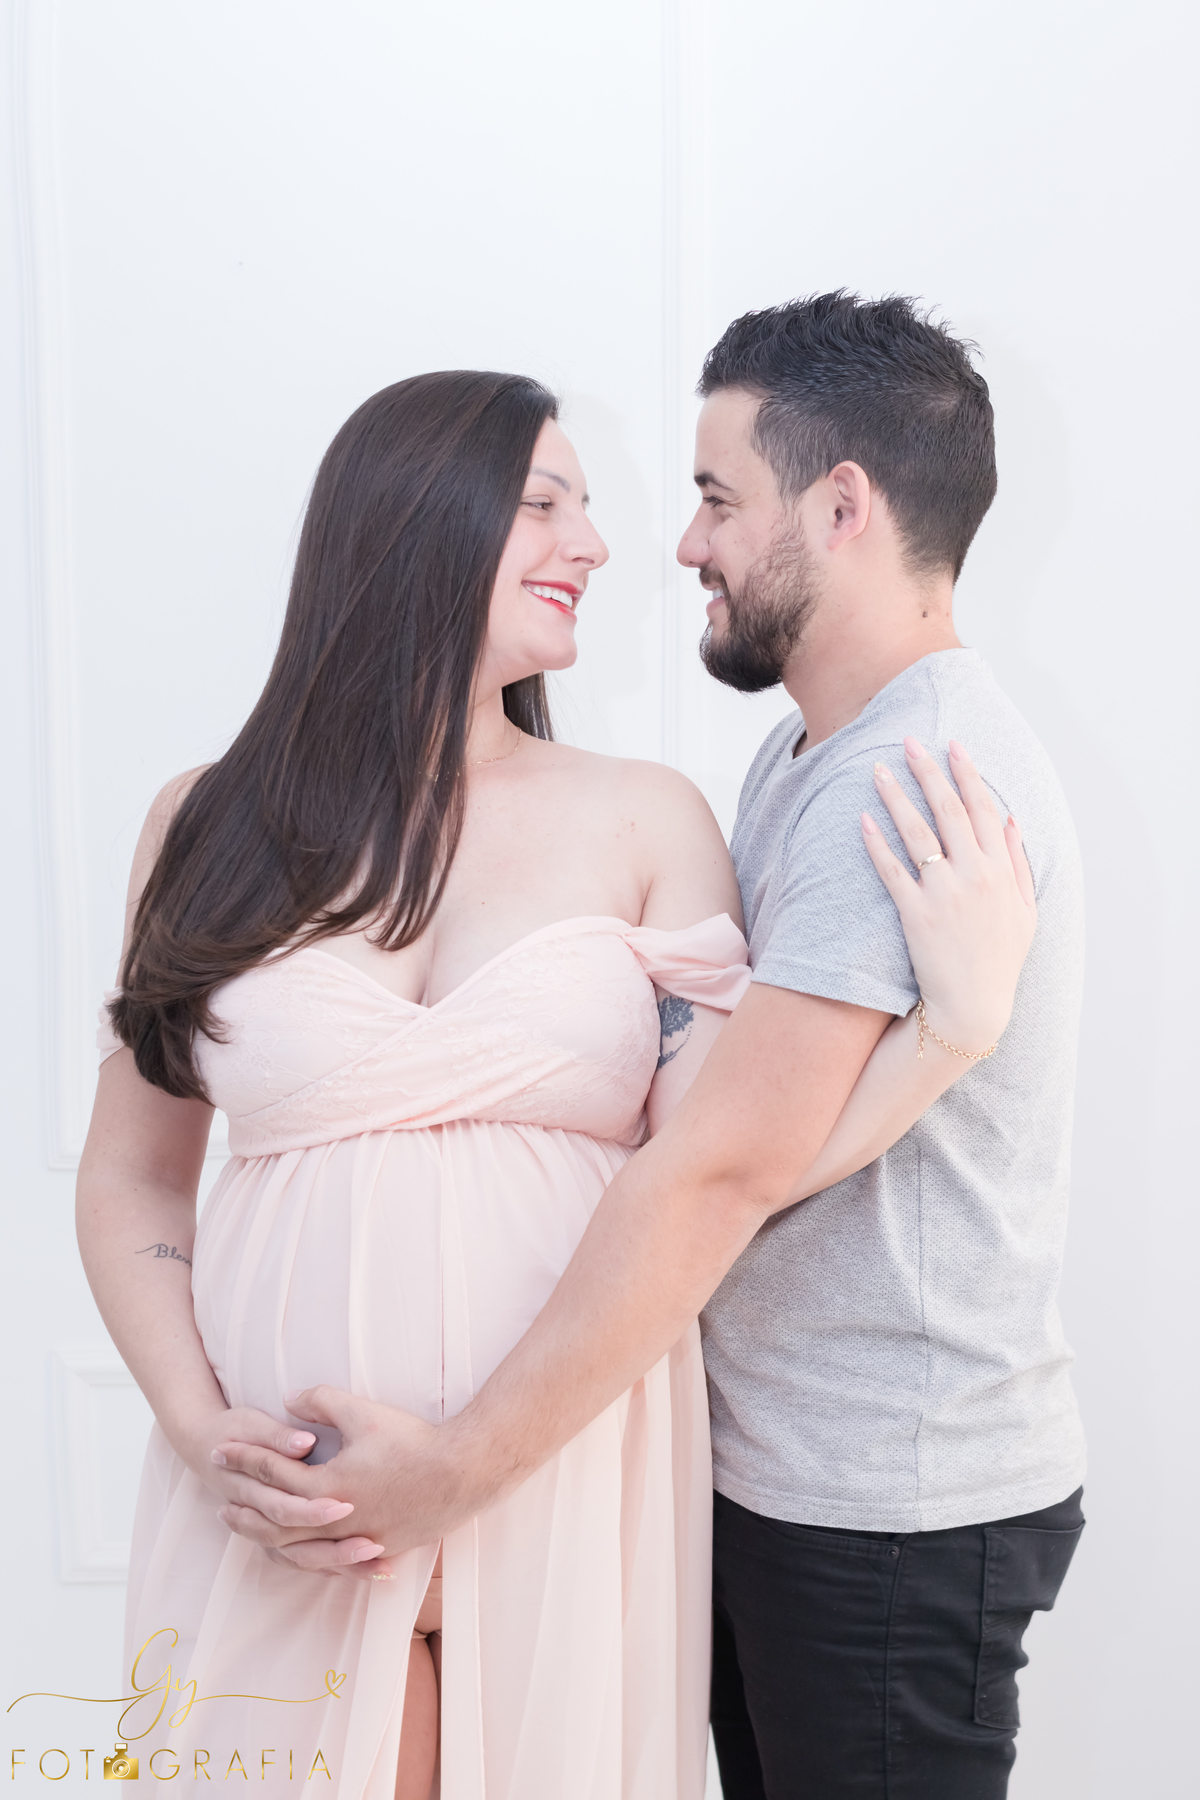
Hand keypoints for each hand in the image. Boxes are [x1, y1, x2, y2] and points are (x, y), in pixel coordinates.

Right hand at [174, 1404, 378, 1561]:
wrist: (208, 1447)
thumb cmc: (235, 1430)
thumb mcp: (252, 1424)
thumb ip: (279, 1436)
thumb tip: (305, 1444)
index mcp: (249, 1491)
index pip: (282, 1508)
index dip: (313, 1510)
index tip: (347, 1506)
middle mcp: (260, 1519)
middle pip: (297, 1544)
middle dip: (336, 1548)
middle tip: (373, 1544)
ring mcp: (270, 1533)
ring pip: (304, 1560)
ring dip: (342, 1565)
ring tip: (381, 1568)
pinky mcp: (283, 1538)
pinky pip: (309, 1561)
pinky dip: (336, 1567)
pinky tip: (370, 1570)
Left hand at [212, 1387, 467, 1579]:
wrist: (463, 1474)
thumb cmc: (413, 1441)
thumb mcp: (364, 1412)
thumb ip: (321, 1402)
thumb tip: (288, 1400)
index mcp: (327, 1487)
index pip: (272, 1472)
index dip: (244, 1457)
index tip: (219, 1449)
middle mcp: (335, 1521)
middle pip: (276, 1521)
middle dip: (246, 1510)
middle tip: (220, 1505)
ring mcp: (356, 1541)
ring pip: (300, 1549)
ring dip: (271, 1539)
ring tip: (253, 1533)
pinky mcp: (378, 1549)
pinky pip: (331, 1561)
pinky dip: (308, 1558)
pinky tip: (304, 1555)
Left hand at [861, 737, 1036, 1050]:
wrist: (973, 1007)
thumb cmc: (998, 959)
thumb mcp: (1023, 911)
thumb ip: (1017, 862)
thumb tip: (1009, 819)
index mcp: (1000, 871)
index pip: (983, 809)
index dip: (967, 774)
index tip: (953, 745)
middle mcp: (974, 876)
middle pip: (948, 811)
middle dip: (928, 771)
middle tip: (908, 741)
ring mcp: (943, 894)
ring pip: (917, 834)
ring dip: (896, 797)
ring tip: (877, 770)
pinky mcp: (915, 914)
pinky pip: (892, 871)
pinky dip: (877, 844)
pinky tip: (862, 820)